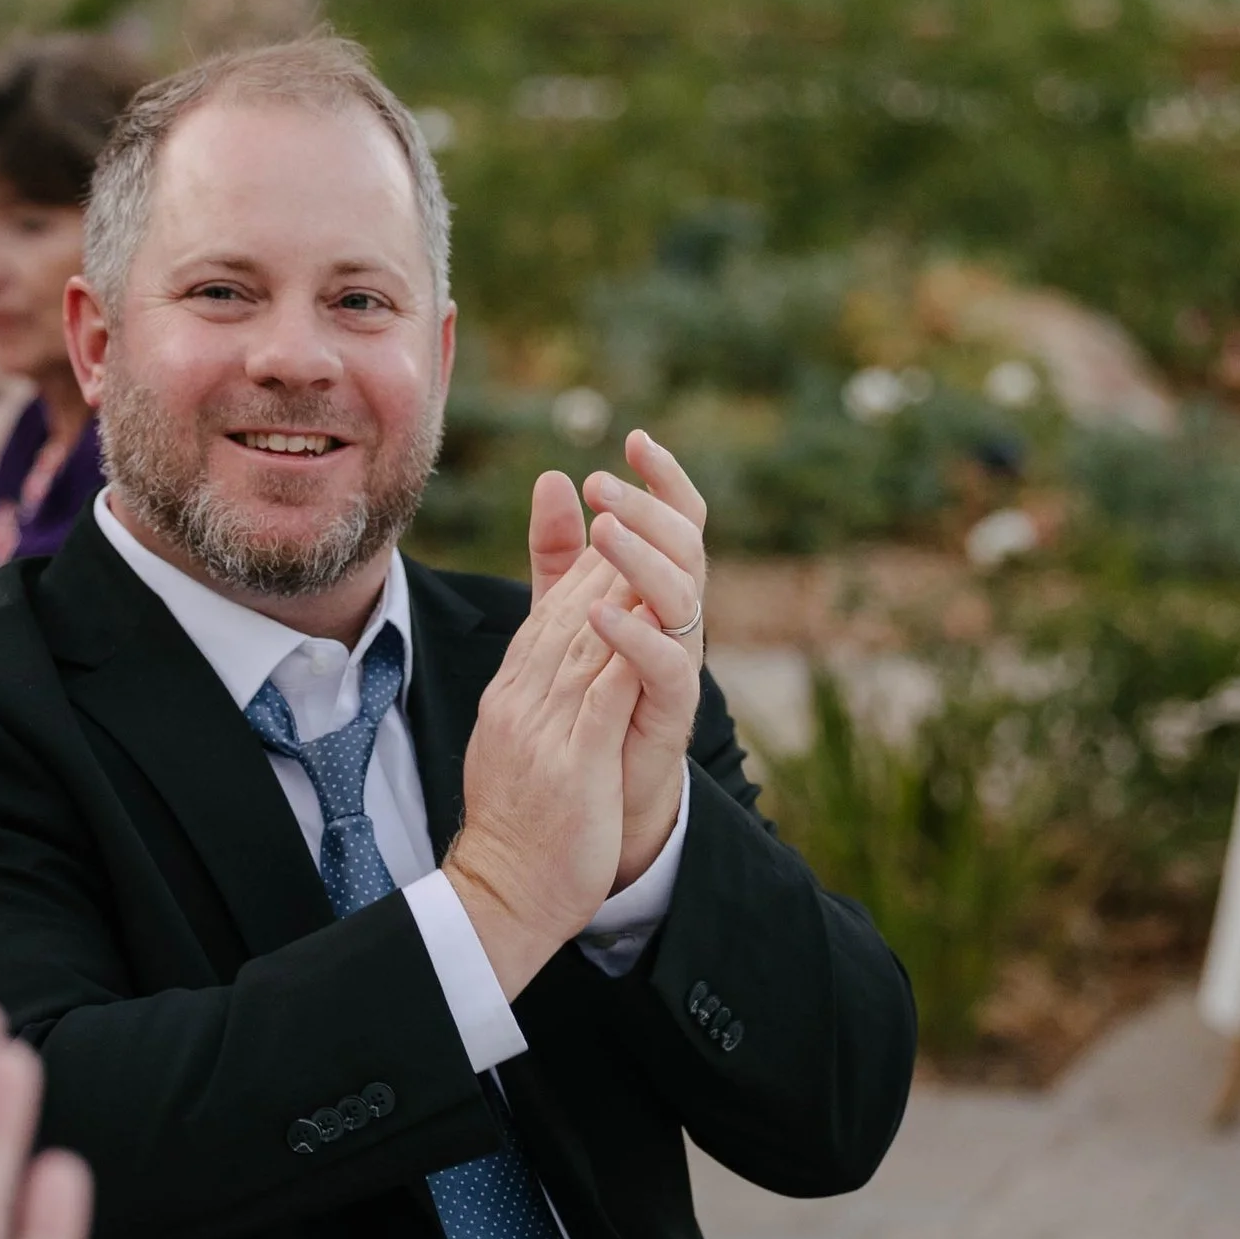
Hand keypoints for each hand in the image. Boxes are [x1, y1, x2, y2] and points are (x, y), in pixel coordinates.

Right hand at [443, 552, 646, 995]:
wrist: (502, 894)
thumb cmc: (519, 824)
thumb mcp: (519, 742)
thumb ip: (536, 688)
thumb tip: (551, 645)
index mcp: (512, 695)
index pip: (548, 615)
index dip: (584, 564)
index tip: (615, 523)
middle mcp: (523, 701)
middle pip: (567, 614)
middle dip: (603, 557)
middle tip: (635, 506)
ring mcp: (545, 730)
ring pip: (585, 642)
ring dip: (618, 587)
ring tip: (648, 540)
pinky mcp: (573, 763)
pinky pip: (602, 696)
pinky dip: (625, 650)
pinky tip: (651, 617)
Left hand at [571, 431, 707, 887]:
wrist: (592, 802)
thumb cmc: (586, 705)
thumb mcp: (562, 616)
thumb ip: (558, 555)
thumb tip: (553, 478)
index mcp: (654, 593)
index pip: (675, 521)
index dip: (664, 479)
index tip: (635, 437)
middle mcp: (676, 623)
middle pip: (685, 547)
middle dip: (649, 510)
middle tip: (607, 487)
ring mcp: (678, 667)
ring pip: (682, 597)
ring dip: (644, 559)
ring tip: (606, 530)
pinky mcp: (669, 714)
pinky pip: (665, 667)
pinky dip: (634, 636)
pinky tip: (598, 612)